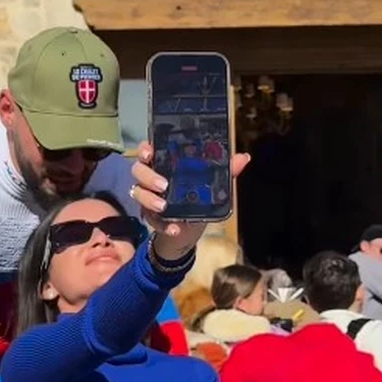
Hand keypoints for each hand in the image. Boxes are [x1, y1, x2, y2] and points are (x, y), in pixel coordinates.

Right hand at [131, 142, 249, 260]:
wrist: (189, 232)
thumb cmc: (196, 200)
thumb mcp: (211, 186)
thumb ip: (224, 171)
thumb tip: (244, 158)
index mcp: (164, 165)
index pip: (148, 151)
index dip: (145, 149)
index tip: (150, 152)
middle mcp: (151, 179)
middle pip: (138, 170)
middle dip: (148, 176)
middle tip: (164, 185)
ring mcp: (148, 198)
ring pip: (137, 193)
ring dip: (149, 200)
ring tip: (164, 207)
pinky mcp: (150, 217)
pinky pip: (150, 219)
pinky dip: (163, 225)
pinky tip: (174, 228)